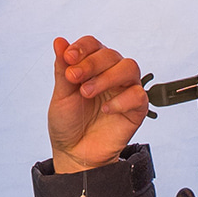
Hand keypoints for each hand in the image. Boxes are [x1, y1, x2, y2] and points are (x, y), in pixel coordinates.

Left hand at [48, 35, 148, 173]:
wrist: (75, 154)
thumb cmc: (68, 124)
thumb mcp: (61, 96)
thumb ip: (62, 69)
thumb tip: (59, 41)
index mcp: (92, 67)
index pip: (93, 45)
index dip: (82, 48)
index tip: (68, 58)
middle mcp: (111, 74)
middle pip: (111, 54)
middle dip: (91, 63)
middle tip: (74, 78)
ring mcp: (125, 90)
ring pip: (129, 68)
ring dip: (107, 77)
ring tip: (87, 92)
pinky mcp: (136, 109)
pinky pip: (138, 95)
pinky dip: (122, 100)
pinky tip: (105, 110)